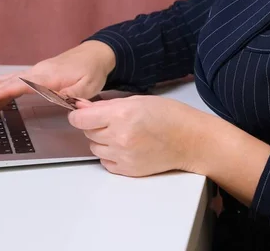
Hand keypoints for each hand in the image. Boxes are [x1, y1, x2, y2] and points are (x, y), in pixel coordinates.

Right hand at [0, 40, 115, 119]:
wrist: (96, 54)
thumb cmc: (92, 71)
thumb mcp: (87, 87)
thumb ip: (71, 96)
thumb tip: (58, 103)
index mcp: (48, 76)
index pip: (20, 85)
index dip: (1, 93)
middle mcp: (38, 71)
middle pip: (8, 83)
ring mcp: (36, 71)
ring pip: (9, 81)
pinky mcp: (37, 74)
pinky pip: (15, 81)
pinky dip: (1, 86)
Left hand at [67, 95, 216, 176]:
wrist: (190, 140)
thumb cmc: (170, 116)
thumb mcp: (138, 100)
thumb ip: (107, 105)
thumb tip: (82, 108)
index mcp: (121, 114)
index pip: (80, 119)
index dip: (79, 115)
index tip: (82, 114)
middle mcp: (119, 136)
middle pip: (87, 133)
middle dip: (95, 126)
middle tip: (113, 121)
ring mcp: (123, 155)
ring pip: (95, 148)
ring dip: (102, 141)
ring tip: (123, 134)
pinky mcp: (128, 170)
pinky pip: (105, 162)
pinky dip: (110, 155)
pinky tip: (126, 147)